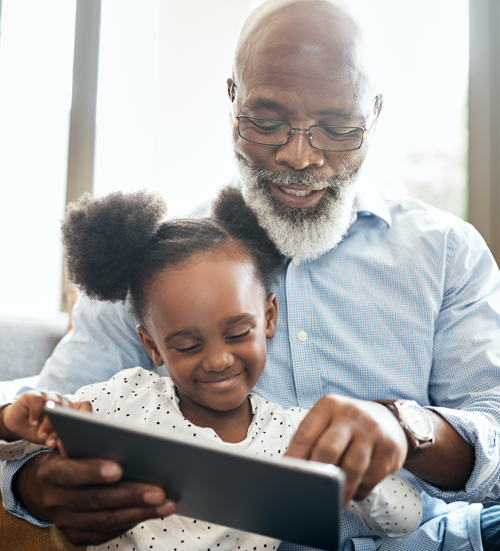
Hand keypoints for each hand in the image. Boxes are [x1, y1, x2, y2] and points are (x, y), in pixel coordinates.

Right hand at [0, 392, 90, 446]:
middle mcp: (61, 400)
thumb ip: (58, 440)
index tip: (82, 432)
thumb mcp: (49, 437)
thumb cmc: (37, 430)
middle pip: (67, 410)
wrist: (16, 423)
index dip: (85, 417)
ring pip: (54, 404)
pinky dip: (36, 412)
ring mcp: (48, 395)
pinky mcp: (33, 395)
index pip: (84, 406)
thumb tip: (65, 448)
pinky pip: (38, 400)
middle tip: (53, 442)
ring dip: (48, 422)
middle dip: (61, 428)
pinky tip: (34, 423)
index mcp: (69, 409)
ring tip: (43, 435)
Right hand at [17, 449, 175, 545]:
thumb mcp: (72, 442)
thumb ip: (89, 439)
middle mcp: (55, 500)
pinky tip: (152, 512)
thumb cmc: (72, 456)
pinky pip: (107, 532)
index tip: (119, 469)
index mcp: (52, 473)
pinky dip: (131, 521)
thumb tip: (121, 438)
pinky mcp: (77, 535)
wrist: (50, 485)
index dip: (94, 471)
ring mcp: (65, 521)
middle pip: (96, 500)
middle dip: (131, 495)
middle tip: (159, 491)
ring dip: (140, 512)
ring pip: (106, 520)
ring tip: (166, 504)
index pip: (72, 473)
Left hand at [285, 395, 407, 505]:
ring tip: (331, 502)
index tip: (288, 479)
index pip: (305, 435)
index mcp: (329, 405)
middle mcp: (350, 414)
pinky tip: (354, 491)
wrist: (389, 420)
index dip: (294, 460)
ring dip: (340, 490)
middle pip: (328, 450)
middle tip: (310, 495)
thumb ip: (311, 441)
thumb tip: (292, 472)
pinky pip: (370, 478)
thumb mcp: (328, 422)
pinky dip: (359, 490)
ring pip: (351, 468)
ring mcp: (372, 430)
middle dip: (317, 476)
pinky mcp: (390, 448)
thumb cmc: (347, 425)